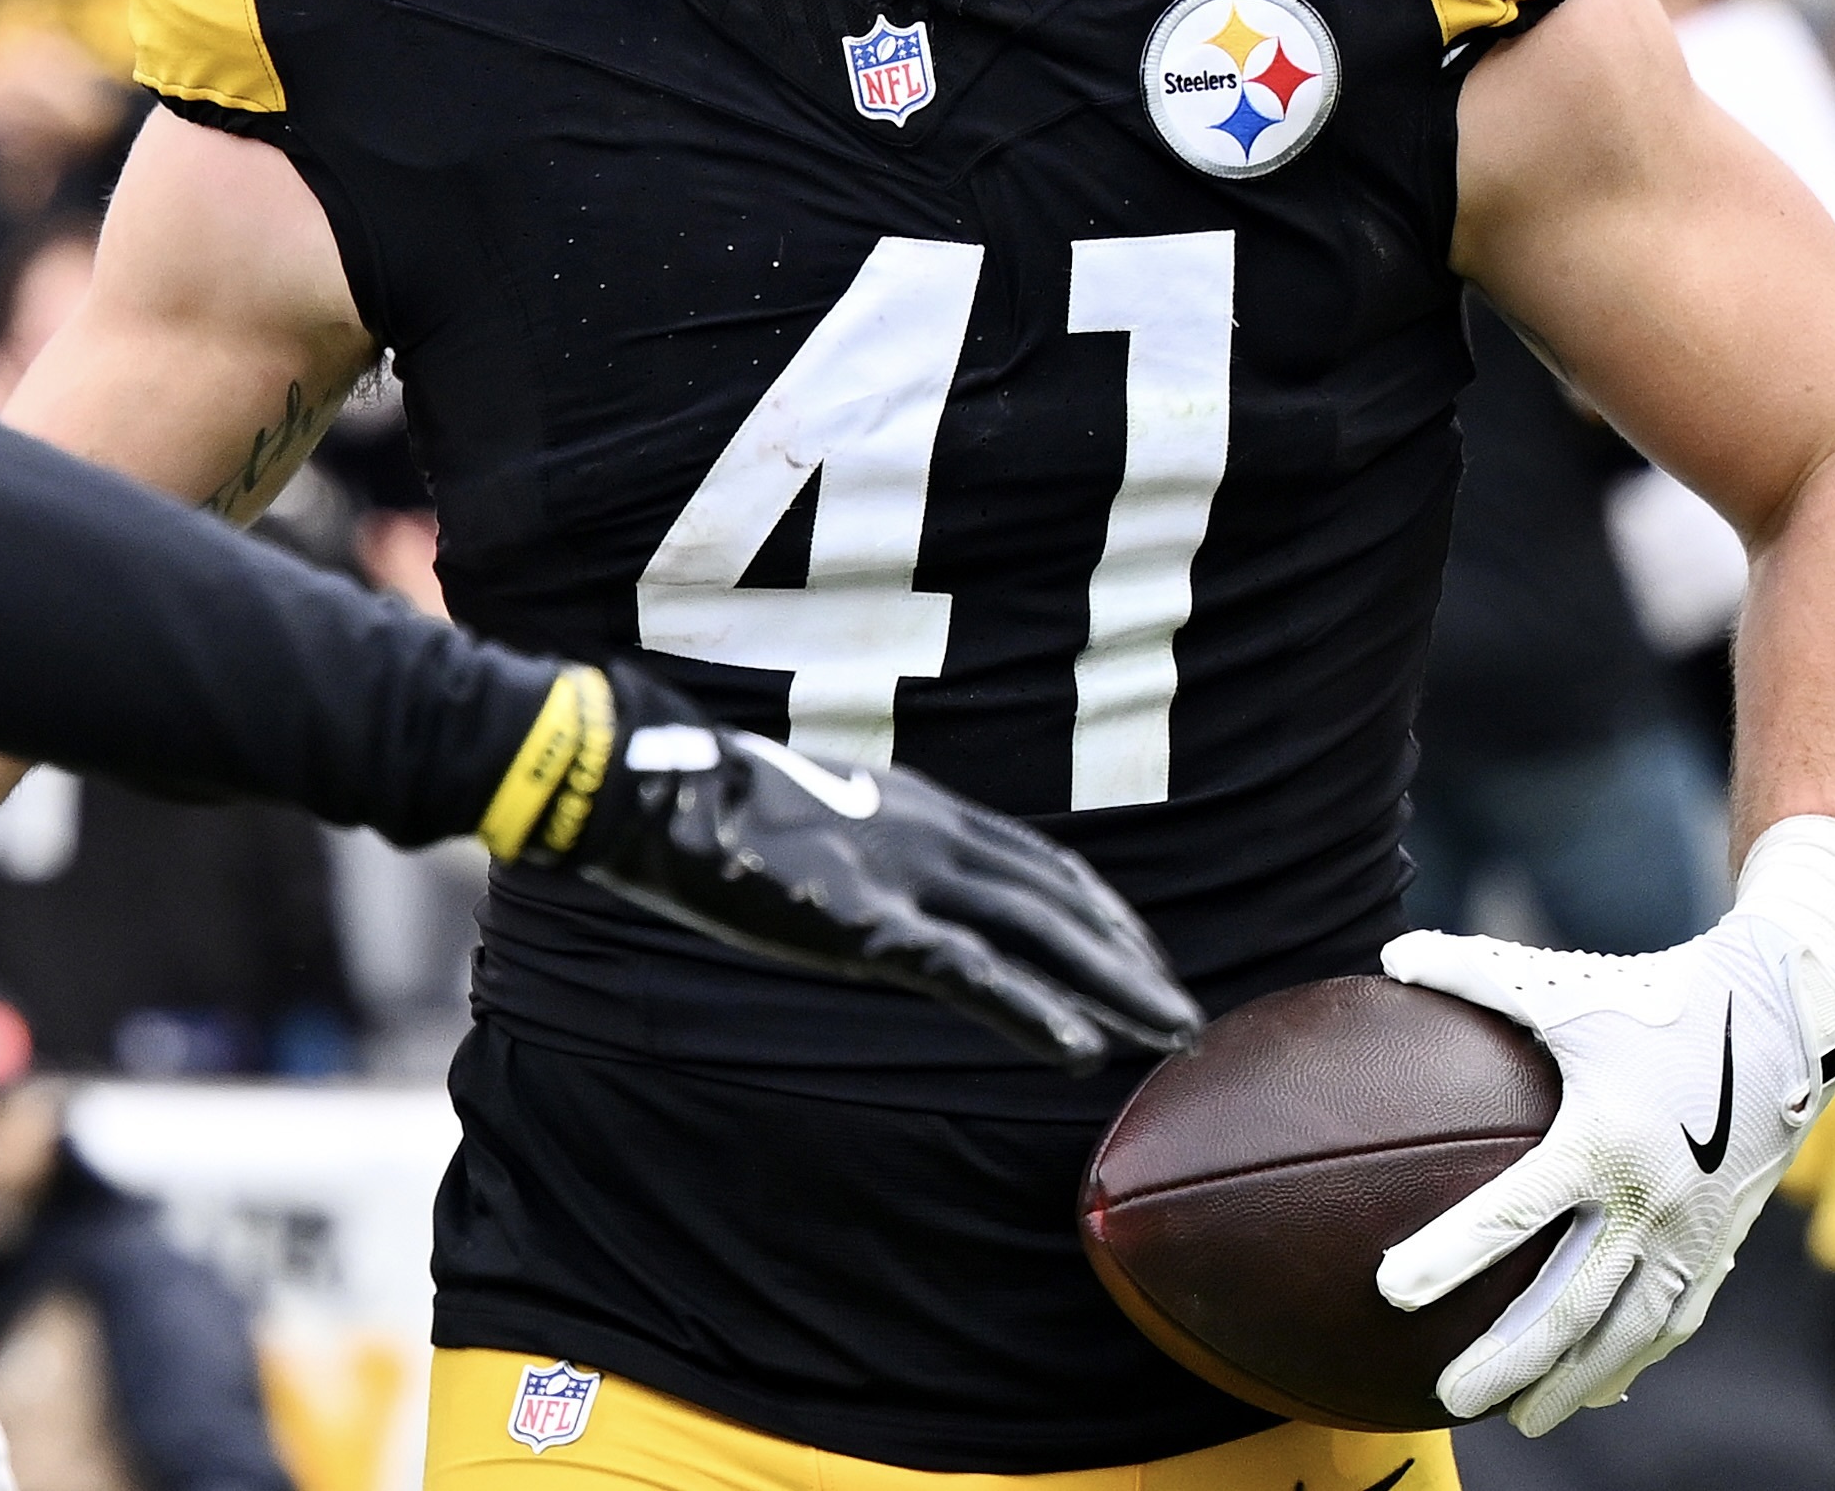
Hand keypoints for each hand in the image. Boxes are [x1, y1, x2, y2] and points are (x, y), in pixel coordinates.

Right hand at [500, 664, 1202, 1071]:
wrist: (646, 787)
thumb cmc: (706, 805)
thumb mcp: (809, 816)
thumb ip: (861, 843)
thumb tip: (874, 875)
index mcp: (919, 807)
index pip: (1040, 863)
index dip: (1103, 913)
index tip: (1144, 957)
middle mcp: (930, 834)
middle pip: (1059, 901)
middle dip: (1131, 958)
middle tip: (1188, 1019)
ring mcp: (902, 875)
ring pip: (1039, 936)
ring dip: (1116, 987)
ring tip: (1172, 1035)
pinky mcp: (866, 921)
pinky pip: (969, 972)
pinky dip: (1034, 1009)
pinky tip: (1083, 1048)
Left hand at [1376, 816, 1834, 1434]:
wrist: (1787, 1018)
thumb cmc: (1655, 996)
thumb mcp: (1561, 981)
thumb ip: (1469, 970)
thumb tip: (1384, 953)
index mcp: (1602, 1139)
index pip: (1513, 1209)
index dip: (1452, 1252)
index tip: (1390, 1291)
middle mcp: (1650, 1200)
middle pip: (1570, 1301)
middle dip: (1508, 1357)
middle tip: (1448, 1395)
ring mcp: (1692, 1231)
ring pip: (1625, 1330)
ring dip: (1570, 1378)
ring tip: (1520, 1417)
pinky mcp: (1720, 1243)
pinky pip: (1672, 1319)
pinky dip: (1630, 1359)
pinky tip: (1592, 1388)